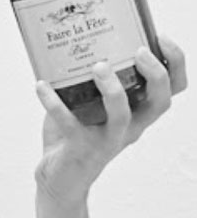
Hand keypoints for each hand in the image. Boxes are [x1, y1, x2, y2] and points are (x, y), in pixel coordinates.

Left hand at [34, 35, 186, 205]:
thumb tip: (71, 39)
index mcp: (138, 115)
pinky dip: (53, 102)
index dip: (175, 64)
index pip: (172, 90)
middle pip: (160, 102)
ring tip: (98, 66)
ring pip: (121, 115)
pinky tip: (41, 85)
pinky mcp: (79, 148)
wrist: (59, 179)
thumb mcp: (89, 106)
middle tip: (139, 51)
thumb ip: (87, 80)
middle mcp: (129, 128)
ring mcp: (106, 140)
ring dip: (112, 89)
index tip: (162, 38)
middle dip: (156, 74)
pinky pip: (68, 123)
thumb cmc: (75, 136)